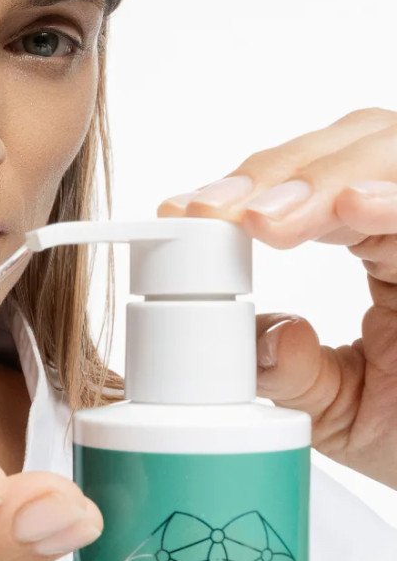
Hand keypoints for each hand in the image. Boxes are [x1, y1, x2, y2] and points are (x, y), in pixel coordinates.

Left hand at [156, 106, 396, 489]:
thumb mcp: (341, 412)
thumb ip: (291, 375)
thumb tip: (259, 337)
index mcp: (380, 244)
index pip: (307, 187)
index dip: (245, 188)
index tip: (184, 211)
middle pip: (347, 147)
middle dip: (272, 174)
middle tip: (214, 212)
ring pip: (386, 152)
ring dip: (320, 181)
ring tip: (265, 220)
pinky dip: (393, 200)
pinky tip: (353, 208)